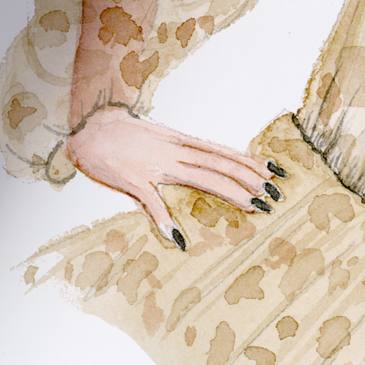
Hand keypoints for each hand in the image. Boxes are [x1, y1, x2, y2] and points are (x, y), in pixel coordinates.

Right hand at [63, 104, 278, 248]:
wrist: (89, 126)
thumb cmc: (123, 135)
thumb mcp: (158, 140)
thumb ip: (180, 153)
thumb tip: (203, 165)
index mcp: (180, 143)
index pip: (222, 152)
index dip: (250, 162)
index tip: (275, 171)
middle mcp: (175, 152)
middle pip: (220, 165)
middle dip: (250, 179)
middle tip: (275, 194)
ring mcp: (156, 166)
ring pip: (201, 177)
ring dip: (229, 192)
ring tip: (253, 205)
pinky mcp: (134, 180)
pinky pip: (152, 203)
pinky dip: (164, 220)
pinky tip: (179, 237)